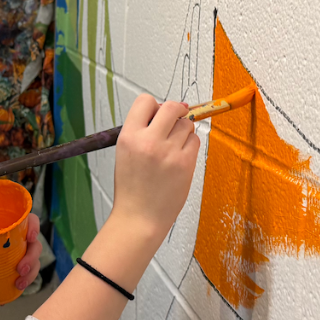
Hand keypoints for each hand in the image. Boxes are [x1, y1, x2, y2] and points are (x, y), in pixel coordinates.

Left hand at [0, 212, 41, 291]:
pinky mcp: (21, 265)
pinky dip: (22, 283)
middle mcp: (23, 237)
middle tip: (21, 269)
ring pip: (34, 262)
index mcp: (16, 223)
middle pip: (35, 245)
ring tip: (19, 284)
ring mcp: (24, 252)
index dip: (35, 228)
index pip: (32, 221)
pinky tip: (15, 291)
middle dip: (31, 258)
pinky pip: (27, 274)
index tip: (31, 237)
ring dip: (30, 274)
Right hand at [111, 95, 199, 240]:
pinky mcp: (185, 163)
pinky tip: (180, 156)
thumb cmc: (132, 187)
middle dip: (176, 110)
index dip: (153, 105)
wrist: (139, 217)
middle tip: (175, 118)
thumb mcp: (125, 152)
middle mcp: (148, 141)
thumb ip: (141, 131)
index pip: (145, 101)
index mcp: (129, 136)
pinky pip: (195, 141)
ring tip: (174, 145)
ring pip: (186, 124)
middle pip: (171, 107)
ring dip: (183, 130)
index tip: (158, 112)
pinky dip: (190, 145)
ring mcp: (168, 152)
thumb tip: (165, 111)